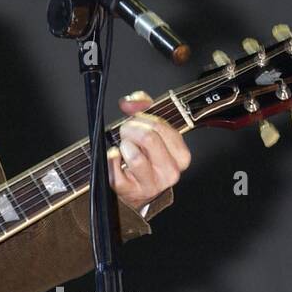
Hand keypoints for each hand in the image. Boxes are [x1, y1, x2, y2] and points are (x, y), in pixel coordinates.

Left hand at [107, 90, 191, 211]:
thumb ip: (144, 108)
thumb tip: (133, 100)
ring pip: (133, 154)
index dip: (142, 118)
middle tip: (125, 132)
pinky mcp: (130, 191)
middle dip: (131, 129)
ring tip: (124, 149)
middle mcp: (170, 172)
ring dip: (123, 146)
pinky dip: (110, 159)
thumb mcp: (152, 132)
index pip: (161, 126)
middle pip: (148, 137)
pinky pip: (115, 170)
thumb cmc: (146, 158)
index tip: (135, 119)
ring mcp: (151, 184)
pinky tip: (114, 158)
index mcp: (181, 156)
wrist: (137, 191)